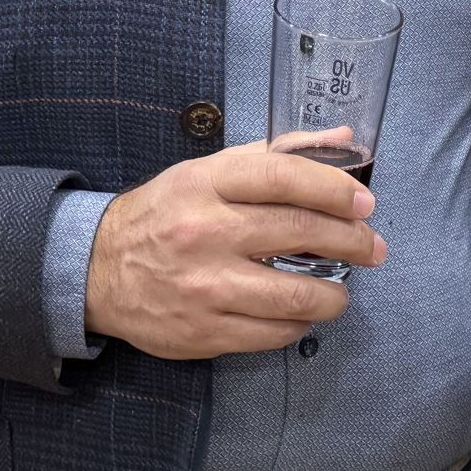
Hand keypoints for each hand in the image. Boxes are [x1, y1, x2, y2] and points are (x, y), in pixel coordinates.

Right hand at [86, 131, 385, 359]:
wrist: (98, 269)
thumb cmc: (165, 213)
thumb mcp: (209, 170)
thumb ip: (276, 154)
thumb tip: (343, 137)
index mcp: (206, 183)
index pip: (284, 177)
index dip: (335, 189)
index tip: (364, 203)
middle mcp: (205, 232)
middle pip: (299, 233)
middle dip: (351, 241)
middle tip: (372, 247)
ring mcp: (204, 286)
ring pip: (294, 295)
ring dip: (334, 296)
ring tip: (341, 291)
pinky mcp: (203, 332)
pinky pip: (272, 334)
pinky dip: (297, 324)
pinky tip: (300, 313)